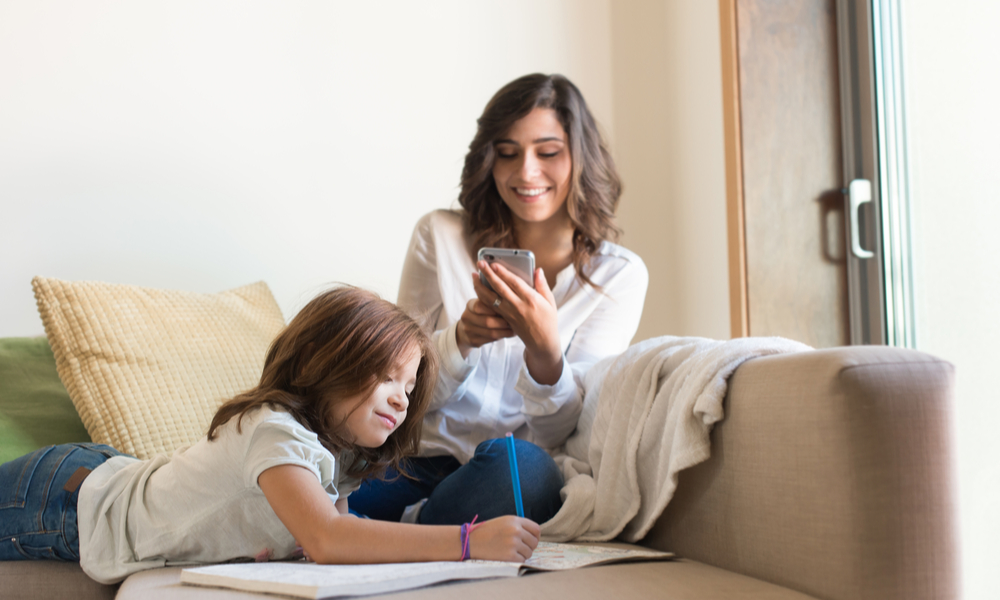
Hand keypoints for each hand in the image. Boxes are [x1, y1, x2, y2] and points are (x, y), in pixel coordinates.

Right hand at [455, 297, 514, 357]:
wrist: (466, 330)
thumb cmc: (482, 313)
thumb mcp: (483, 304)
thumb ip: (493, 301)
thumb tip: (511, 300)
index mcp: (470, 305)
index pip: (480, 306)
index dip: (494, 308)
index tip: (507, 309)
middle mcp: (466, 317)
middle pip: (487, 321)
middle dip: (503, 322)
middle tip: (515, 321)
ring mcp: (468, 330)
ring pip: (491, 333)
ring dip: (505, 332)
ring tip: (515, 329)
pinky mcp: (472, 341)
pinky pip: (490, 340)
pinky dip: (501, 337)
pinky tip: (509, 334)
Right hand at [469, 516, 539, 561]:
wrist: (470, 541)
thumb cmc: (486, 532)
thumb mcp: (503, 522)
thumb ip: (519, 526)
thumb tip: (535, 536)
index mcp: (514, 520)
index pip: (536, 529)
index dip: (535, 536)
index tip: (531, 540)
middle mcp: (515, 530)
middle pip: (534, 542)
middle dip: (529, 546)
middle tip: (519, 548)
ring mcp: (513, 543)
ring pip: (529, 552)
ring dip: (522, 554)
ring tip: (509, 551)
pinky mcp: (509, 556)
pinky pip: (522, 560)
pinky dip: (516, 560)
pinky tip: (506, 556)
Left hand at [475, 261, 562, 384]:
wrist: (542, 342)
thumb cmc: (548, 320)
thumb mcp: (550, 302)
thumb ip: (542, 285)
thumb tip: (538, 270)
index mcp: (531, 299)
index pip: (514, 283)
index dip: (503, 272)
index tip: (494, 263)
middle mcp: (518, 306)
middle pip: (499, 288)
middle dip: (488, 274)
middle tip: (480, 263)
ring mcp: (509, 314)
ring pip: (490, 299)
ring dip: (480, 286)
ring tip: (474, 276)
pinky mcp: (504, 319)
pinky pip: (491, 307)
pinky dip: (482, 298)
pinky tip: (478, 289)